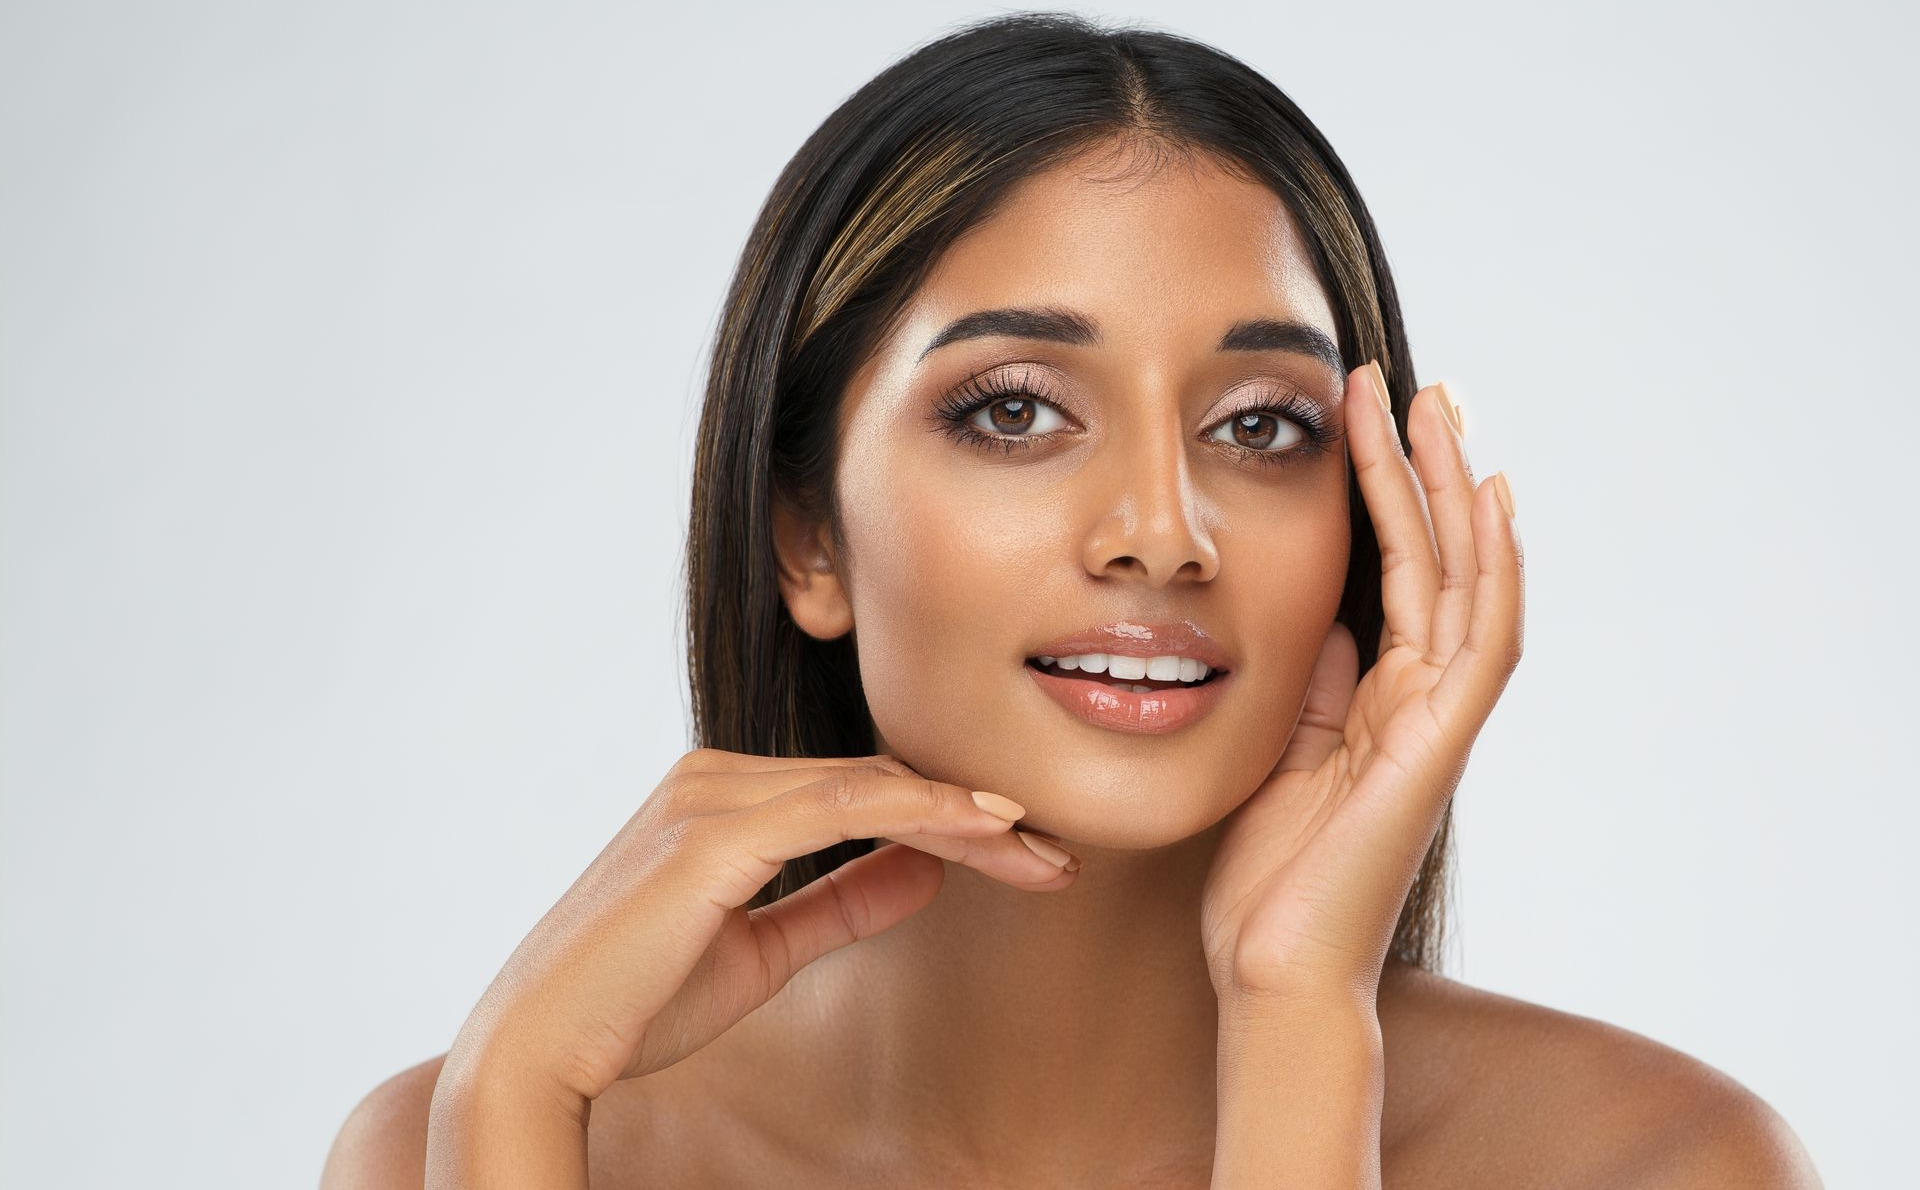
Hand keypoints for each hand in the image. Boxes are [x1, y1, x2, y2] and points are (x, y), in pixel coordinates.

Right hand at [440, 749, 1079, 1105]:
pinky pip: (845, 806)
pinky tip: (984, 833)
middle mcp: (714, 778)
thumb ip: (841, 900)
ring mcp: (712, 795)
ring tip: (1040, 849)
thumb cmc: (635, 1005)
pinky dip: (923, 813)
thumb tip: (926, 868)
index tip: (1025, 853)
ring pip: (872, 786)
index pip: (860, 792)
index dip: (947, 818)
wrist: (541, 1047)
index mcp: (719, 797)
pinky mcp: (716, 830)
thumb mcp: (764, 950)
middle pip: (876, 781)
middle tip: (1055, 854)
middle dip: (974, 817)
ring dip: (966, 814)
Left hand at [1200, 360, 1523, 1004]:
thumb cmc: (1269, 880)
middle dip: (1430, 470)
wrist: (1270, 970)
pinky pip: (1482, 641)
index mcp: (1380, 700)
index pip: (1397, 574)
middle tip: (1418, 383)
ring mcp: (1437, 722)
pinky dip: (1493, 569)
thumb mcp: (1279, 755)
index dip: (1388, 495)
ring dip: (1457, 492)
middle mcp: (1421, 701)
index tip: (1363, 417)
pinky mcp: (1437, 746)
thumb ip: (1312, 688)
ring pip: (1469, 582)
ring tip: (1440, 407)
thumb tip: (1325, 621)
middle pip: (1443, 561)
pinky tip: (1490, 500)